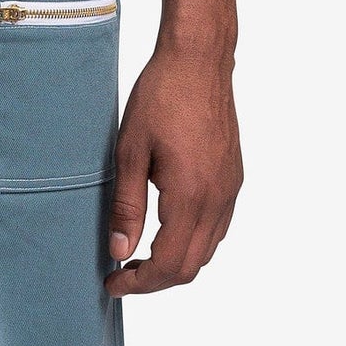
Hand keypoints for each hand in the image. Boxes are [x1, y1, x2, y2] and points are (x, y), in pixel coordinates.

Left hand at [105, 48, 242, 295]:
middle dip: (154, 281)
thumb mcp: (129, 154)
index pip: (168, 265)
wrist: (198, 60)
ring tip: (139, 256)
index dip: (138, 284)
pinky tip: (166, 232)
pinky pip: (217, 229)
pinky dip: (192, 244)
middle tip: (122, 275)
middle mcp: (217, 199)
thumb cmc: (161, 98)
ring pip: (206, 252)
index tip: (112, 283)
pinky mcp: (233, 180)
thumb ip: (126, 208)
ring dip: (174, 264)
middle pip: (189, 267)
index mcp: (190, 196)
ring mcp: (230, 190)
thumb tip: (119, 252)